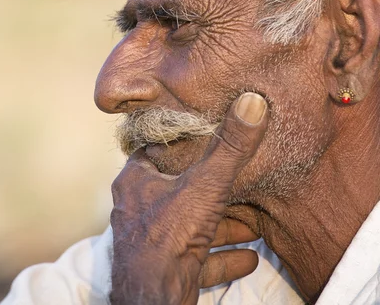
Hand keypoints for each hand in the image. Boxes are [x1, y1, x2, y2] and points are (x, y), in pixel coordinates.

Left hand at [110, 93, 267, 304]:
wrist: (155, 301)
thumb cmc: (169, 237)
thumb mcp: (206, 185)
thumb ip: (230, 148)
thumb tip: (252, 103)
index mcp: (136, 180)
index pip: (157, 148)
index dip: (184, 140)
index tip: (209, 133)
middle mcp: (138, 208)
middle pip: (178, 188)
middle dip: (211, 188)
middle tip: (237, 180)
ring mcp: (149, 241)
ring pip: (188, 225)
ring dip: (220, 224)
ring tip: (252, 223)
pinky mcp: (163, 269)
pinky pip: (195, 258)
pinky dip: (220, 255)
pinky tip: (249, 257)